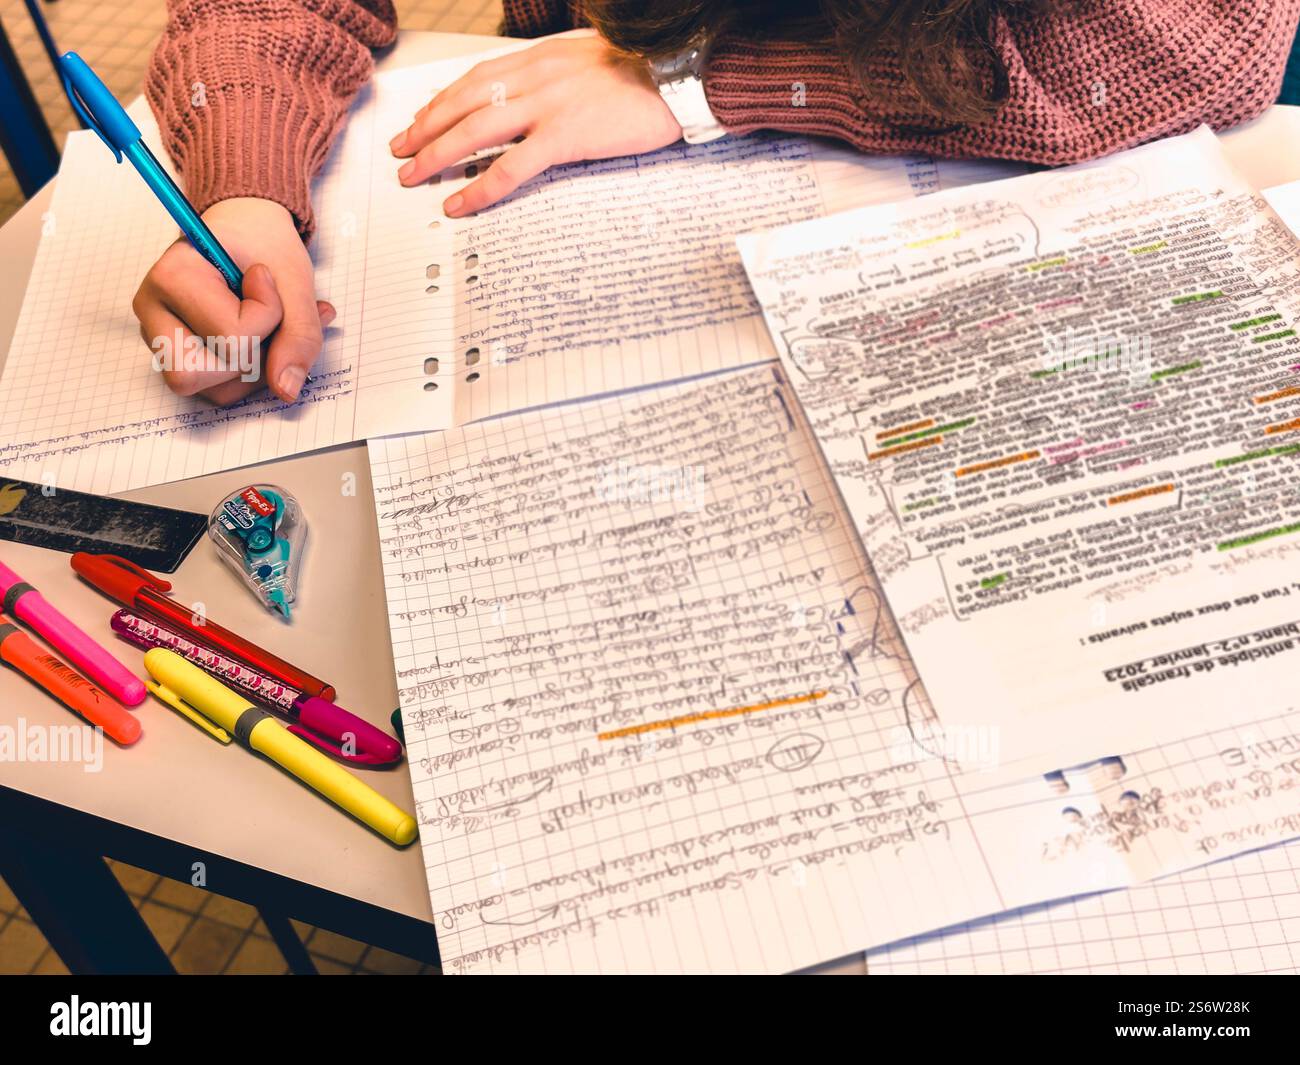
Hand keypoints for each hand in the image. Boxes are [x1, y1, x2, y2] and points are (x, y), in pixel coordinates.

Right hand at [132, 198, 333, 404]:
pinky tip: (270, 342)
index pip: (230, 336)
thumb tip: (286, 391)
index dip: (269, 317)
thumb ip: (299, 336)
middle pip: (197, 375)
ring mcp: (159, 336)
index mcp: (171, 277)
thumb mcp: (295, 281)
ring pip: (212, 391)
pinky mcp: (177, 354)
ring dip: (258, 371)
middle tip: (269, 317)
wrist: (247, 228)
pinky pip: (219, 390)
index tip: (264, 277)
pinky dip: (252, 375)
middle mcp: (153, 311)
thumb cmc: (263, 243)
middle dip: (252, 358)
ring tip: (277, 330)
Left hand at [389, 30, 682, 215]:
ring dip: (437, 154)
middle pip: (464, 101)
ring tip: (413, 175)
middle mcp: (536, 75)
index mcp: (540, 57)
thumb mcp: (590, 61)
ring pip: (475, 130)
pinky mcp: (565, 136)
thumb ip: (557, 76)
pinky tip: (459, 203)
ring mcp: (548, 105)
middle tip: (401, 150)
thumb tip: (538, 95)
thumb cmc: (645, 72)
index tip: (421, 119)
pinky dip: (480, 187)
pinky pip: (511, 166)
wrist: (679, 72)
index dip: (442, 101)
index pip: (476, 78)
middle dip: (425, 127)